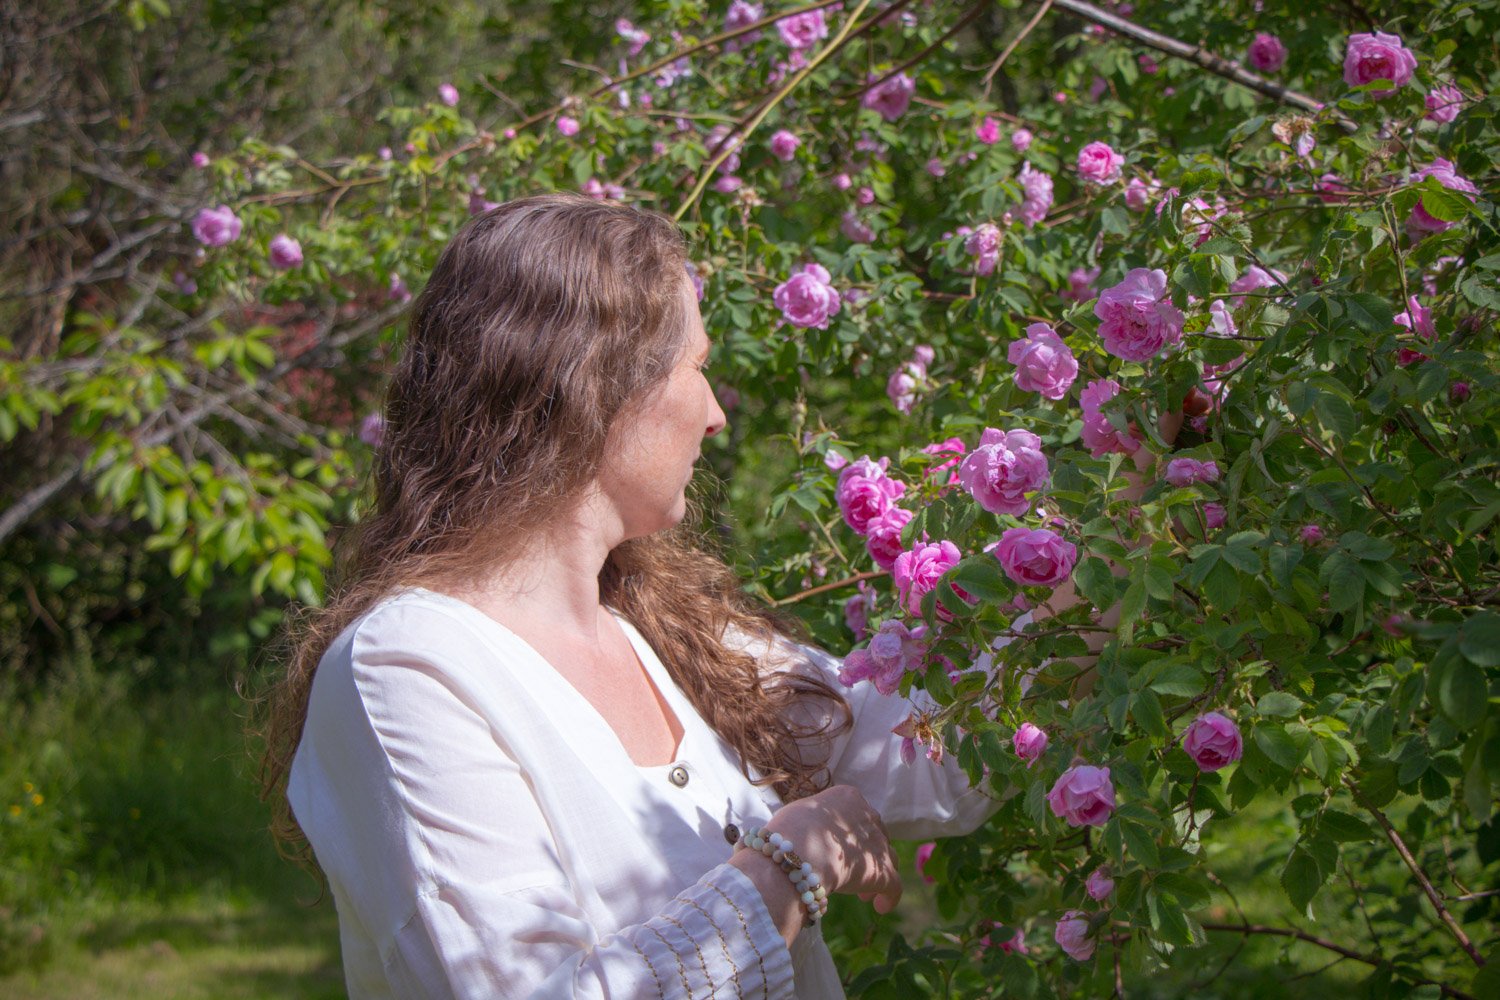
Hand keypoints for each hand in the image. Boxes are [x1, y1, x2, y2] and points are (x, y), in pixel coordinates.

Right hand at [765, 784, 901, 913]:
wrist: (800, 850)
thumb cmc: (788, 831)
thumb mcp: (798, 815)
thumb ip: (811, 821)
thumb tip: (805, 831)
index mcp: (848, 798)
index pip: (857, 816)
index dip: (850, 836)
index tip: (839, 852)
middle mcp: (868, 815)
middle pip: (875, 836)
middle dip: (865, 855)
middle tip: (852, 874)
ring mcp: (878, 843)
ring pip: (888, 858)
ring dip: (877, 874)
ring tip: (865, 896)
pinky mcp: (883, 871)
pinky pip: (894, 886)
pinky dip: (889, 897)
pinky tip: (880, 906)